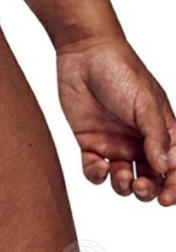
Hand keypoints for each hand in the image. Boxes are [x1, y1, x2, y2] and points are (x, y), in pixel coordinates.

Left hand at [56, 33, 175, 205]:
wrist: (85, 54)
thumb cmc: (122, 71)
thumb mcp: (145, 103)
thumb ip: (155, 136)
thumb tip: (163, 169)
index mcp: (161, 132)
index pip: (174, 167)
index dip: (175, 186)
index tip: (168, 198)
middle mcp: (139, 141)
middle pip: (150, 180)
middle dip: (149, 191)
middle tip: (141, 187)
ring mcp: (114, 143)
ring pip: (123, 180)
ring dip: (124, 186)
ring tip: (120, 176)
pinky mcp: (89, 141)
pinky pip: (94, 169)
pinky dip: (97, 176)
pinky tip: (99, 167)